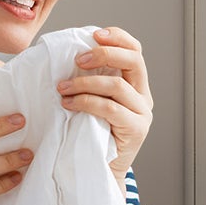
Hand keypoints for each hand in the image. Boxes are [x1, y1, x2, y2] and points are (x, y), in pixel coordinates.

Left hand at [57, 26, 153, 185]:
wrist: (99, 170)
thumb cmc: (89, 133)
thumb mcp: (91, 100)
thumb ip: (89, 79)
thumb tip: (65, 53)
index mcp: (135, 84)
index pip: (135, 50)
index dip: (118, 38)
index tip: (94, 34)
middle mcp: (143, 96)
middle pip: (134, 61)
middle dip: (104, 54)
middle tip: (76, 60)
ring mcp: (141, 113)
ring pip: (118, 85)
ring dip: (85, 83)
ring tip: (62, 87)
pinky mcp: (135, 130)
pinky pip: (111, 108)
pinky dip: (87, 102)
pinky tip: (69, 104)